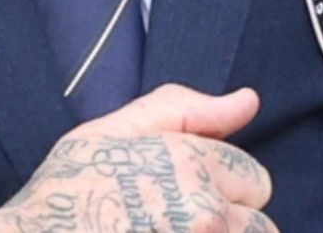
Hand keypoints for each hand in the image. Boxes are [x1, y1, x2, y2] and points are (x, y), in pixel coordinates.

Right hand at [0, 84, 278, 232]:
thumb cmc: (62, 195)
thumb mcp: (109, 133)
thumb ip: (184, 111)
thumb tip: (248, 101)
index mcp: (191, 167)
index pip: (255, 178)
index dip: (220, 185)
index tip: (180, 196)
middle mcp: (204, 216)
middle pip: (260, 224)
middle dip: (228, 223)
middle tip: (171, 223)